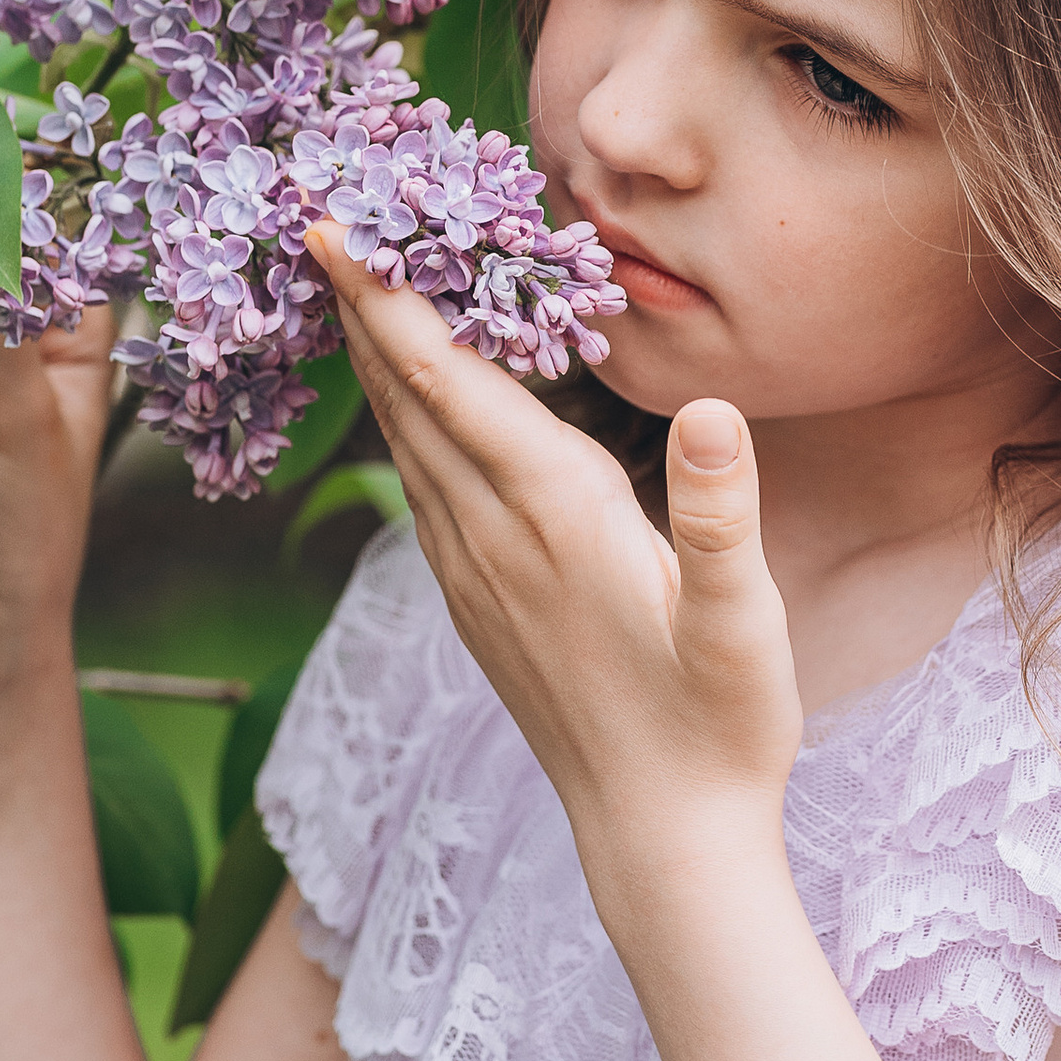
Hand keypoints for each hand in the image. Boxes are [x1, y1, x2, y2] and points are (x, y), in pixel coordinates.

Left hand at [308, 229, 803, 885]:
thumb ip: (725, 514)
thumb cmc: (720, 727)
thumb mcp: (743, 623)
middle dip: (364, 308)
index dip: (393, 300)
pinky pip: (422, 494)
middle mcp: (496, 539)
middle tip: (316, 221)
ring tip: (350, 294)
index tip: (331, 227)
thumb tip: (713, 410)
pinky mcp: (479, 609)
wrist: (663, 839)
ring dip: (376, 365)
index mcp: (557, 517)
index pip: (454, 383)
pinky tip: (405, 415)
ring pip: (406, 446)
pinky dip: (403, 431)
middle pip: (409, 400)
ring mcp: (477, 579)